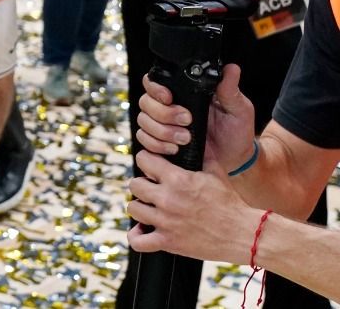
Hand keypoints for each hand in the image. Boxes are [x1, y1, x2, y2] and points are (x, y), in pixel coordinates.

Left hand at [128, 149, 261, 262]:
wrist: (243, 233)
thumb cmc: (230, 203)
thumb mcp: (216, 172)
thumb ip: (202, 154)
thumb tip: (198, 136)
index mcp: (178, 179)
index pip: (144, 160)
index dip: (146, 161)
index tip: (152, 167)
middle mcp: (168, 199)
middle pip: (134, 185)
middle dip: (143, 185)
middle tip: (153, 190)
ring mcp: (166, 222)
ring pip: (133, 209)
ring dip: (141, 208)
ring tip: (151, 209)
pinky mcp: (168, 242)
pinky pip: (138, 241)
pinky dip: (137, 236)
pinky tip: (144, 230)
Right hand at [135, 64, 256, 171]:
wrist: (235, 160)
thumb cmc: (236, 132)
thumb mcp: (238, 109)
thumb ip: (230, 90)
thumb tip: (231, 69)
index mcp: (184, 94)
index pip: (156, 82)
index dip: (156, 88)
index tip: (169, 98)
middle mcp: (169, 106)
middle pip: (146, 101)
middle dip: (164, 113)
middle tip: (186, 121)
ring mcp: (162, 124)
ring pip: (143, 120)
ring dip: (162, 131)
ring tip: (185, 138)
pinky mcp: (159, 142)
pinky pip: (144, 139)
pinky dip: (157, 145)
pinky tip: (175, 148)